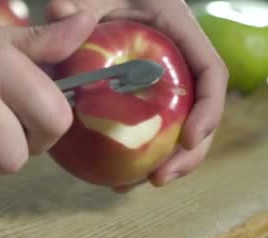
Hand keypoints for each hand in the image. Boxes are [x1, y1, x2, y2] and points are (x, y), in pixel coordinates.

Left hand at [45, 0, 228, 191]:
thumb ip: (76, 4)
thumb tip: (60, 17)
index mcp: (179, 31)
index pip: (210, 74)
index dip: (208, 110)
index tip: (189, 139)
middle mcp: (177, 60)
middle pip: (198, 112)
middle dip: (188, 153)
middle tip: (159, 179)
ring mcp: (160, 81)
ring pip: (173, 126)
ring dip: (160, 160)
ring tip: (129, 186)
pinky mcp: (140, 95)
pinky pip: (146, 125)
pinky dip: (133, 151)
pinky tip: (109, 172)